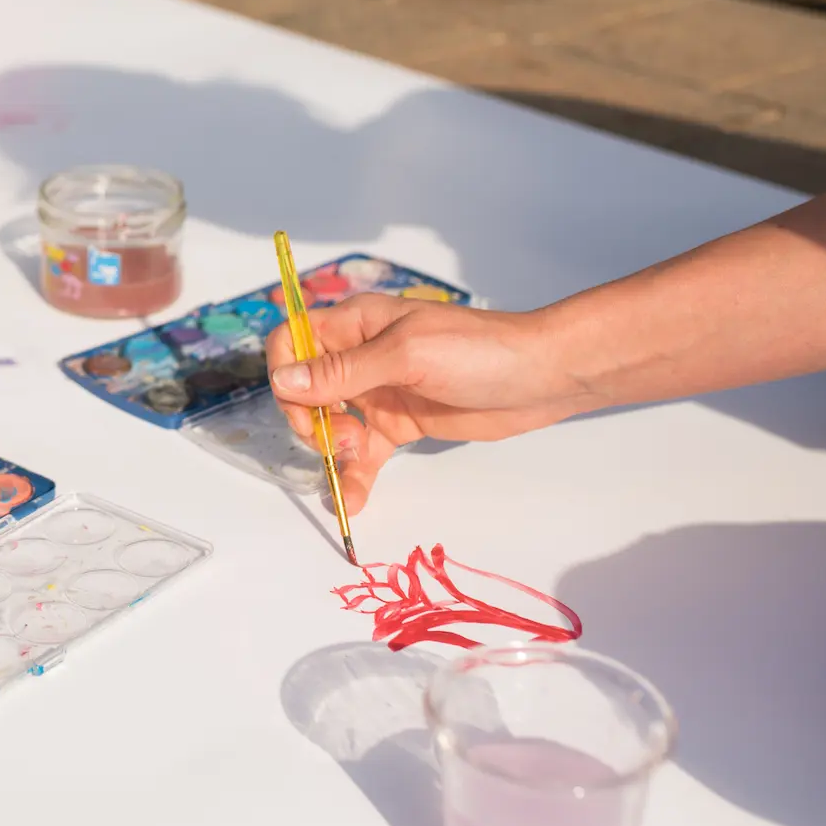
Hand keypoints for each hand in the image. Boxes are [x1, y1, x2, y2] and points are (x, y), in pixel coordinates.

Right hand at [263, 294, 591, 513]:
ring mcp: (379, 392)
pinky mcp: (400, 424)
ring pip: (331, 424)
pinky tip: (354, 501)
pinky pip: (363, 452)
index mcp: (356, 324)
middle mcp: (360, 356)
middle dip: (312, 419)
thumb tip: (282, 381)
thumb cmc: (478, 351)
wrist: (542, 377)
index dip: (287, 373)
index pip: (293, 340)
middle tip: (341, 440)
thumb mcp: (406, 356)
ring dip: (332, 450)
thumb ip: (344, 372)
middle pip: (305, 389)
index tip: (306, 405)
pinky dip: (354, 476)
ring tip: (357, 462)